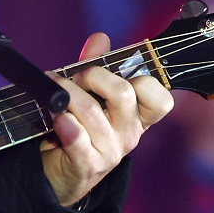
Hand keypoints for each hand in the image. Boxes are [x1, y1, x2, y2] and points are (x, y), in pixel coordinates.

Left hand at [39, 33, 172, 206]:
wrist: (58, 174)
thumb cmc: (80, 130)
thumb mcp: (91, 96)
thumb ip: (96, 65)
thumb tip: (100, 38)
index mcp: (138, 117)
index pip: (160, 98)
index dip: (141, 79)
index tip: (115, 72)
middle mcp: (130, 134)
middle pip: (124, 93)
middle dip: (94, 76)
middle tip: (74, 78)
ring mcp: (111, 151)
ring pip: (92, 111)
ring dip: (67, 95)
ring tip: (53, 93)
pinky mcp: (89, 165)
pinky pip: (77, 137)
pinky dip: (65, 123)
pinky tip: (57, 118)